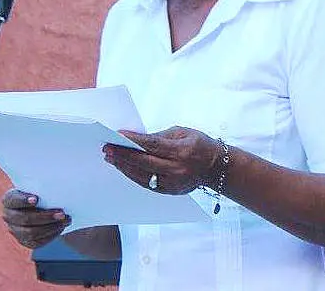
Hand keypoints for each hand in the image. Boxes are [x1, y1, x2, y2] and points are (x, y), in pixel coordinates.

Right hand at [1, 188, 70, 248]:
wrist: (39, 206)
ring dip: (50, 227)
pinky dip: (51, 235)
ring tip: (65, 220)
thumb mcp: (37, 186)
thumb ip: (41, 185)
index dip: (23, 200)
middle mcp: (8, 216)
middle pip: (24, 219)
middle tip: (61, 213)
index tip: (36, 199)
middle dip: (45, 217)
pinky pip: (37, 242)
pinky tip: (61, 227)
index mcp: (8, 200)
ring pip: (31, 233)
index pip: (14, 200)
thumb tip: (56, 181)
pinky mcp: (24, 241)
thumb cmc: (39, 192)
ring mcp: (15, 230)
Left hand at [102, 126, 220, 194]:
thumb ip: (159, 136)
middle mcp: (178, 169)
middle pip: (144, 162)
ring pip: (143, 176)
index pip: (152, 145)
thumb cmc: (199, 144)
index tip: (117, 135)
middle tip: (107, 148)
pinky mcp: (171, 191)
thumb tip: (135, 139)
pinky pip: (148, 184)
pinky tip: (123, 168)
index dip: (133, 140)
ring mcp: (174, 183)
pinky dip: (134, 176)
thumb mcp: (182, 132)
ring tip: (111, 158)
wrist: (216, 167)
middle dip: (123, 155)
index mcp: (182, 151)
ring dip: (124, 167)